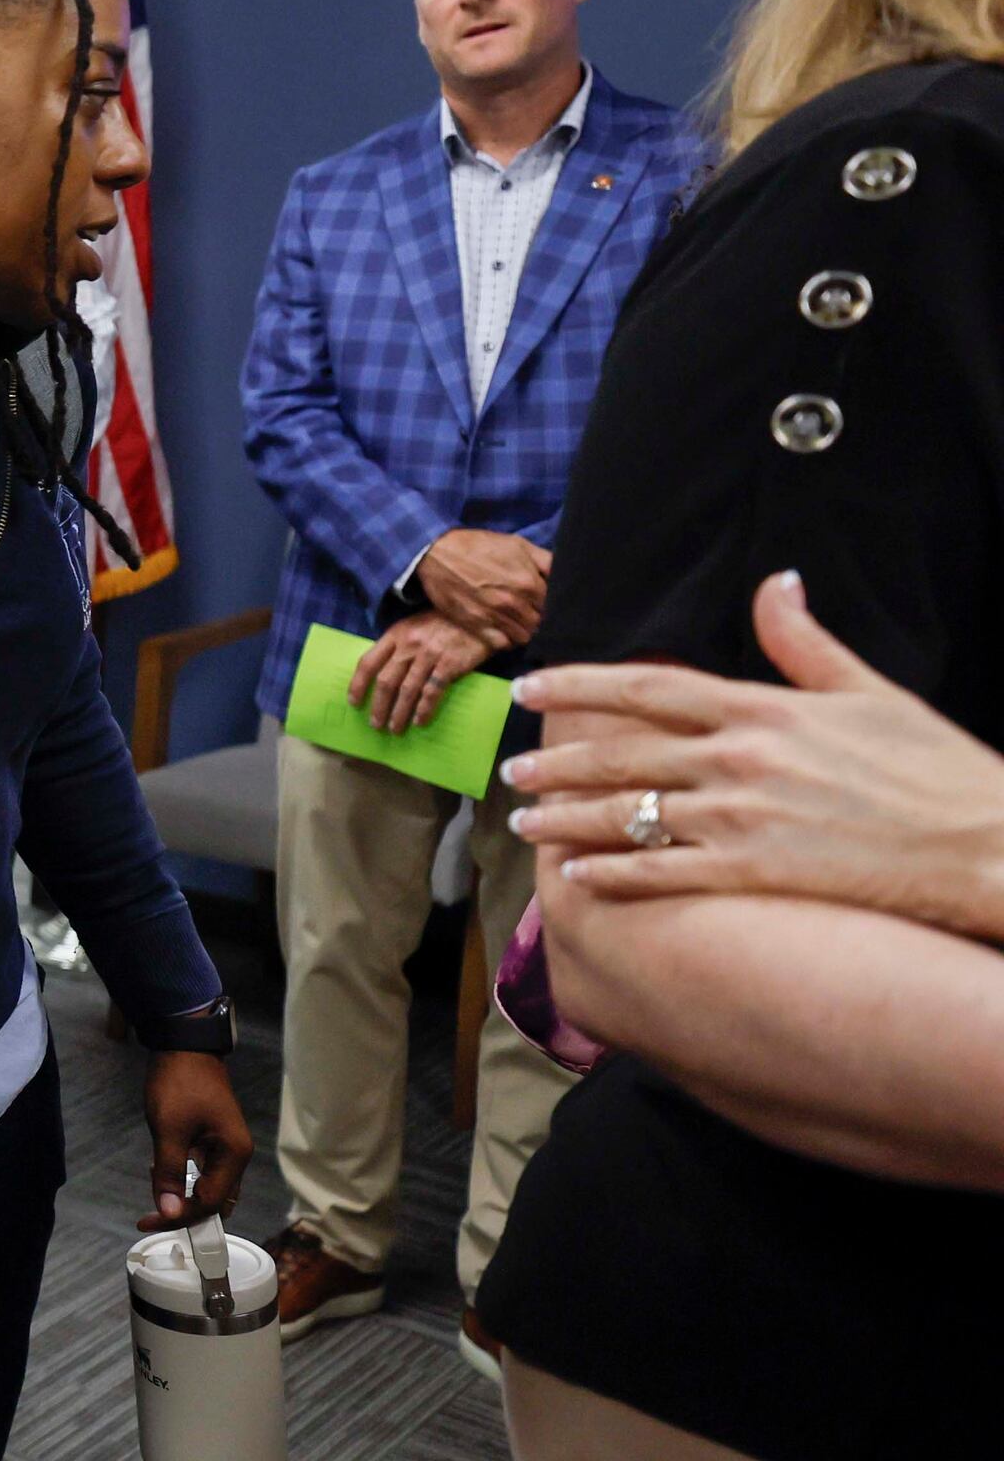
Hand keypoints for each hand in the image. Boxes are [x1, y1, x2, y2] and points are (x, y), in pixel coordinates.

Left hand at [139, 1050, 251, 1227]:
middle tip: (149, 1213)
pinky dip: (182, 1177)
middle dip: (183, 1211)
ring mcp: (226, 1148)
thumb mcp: (169, 1129)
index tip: (149, 1219)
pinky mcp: (213, 1140)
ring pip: (207, 1187)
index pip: (212, 1203)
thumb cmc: (179, 1083)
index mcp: (234, 1154)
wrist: (183, 1045)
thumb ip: (169, 1172)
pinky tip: (160, 1170)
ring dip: (182, 1194)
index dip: (182, 1216)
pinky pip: (202, 1171)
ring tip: (154, 1186)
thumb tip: (169, 1212)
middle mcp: (236, 1155)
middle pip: (214, 1200)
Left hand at [350, 610, 492, 733]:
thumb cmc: (441, 623)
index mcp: (395, 634)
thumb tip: (380, 674)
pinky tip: (419, 721)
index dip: (358, 684)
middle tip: (376, 724)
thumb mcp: (412, 627)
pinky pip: (432, 691)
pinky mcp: (449, 664)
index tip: (354, 702)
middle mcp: (408, 645)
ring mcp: (429, 655)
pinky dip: (424, 709)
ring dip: (399, 713)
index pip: (368, 662)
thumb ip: (397, 646)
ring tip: (394, 729)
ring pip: (407, 690)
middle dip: (378, 706)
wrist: (475, 616)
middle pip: (386, 681)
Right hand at [415, 527, 549, 646]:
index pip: (556, 607)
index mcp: (529, 583)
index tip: (548, 604)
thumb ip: (546, 561)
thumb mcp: (518, 544)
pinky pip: (501, 644)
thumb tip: (566, 576)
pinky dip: (506, 640)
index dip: (554, 606)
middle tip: (535, 612)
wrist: (436, 551)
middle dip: (541, 620)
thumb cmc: (479, 546)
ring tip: (520, 621)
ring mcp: (493, 617)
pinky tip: (504, 628)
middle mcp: (513, 604)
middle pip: (541, 625)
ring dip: (525, 631)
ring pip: (524, 638)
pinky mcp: (475, 625)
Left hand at [508, 571, 1003, 938]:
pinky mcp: (758, 873)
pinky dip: (616, 874)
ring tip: (524, 825)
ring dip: (568, 820)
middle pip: (622, 753)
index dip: (581, 685)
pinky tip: (577, 879)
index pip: (648, 687)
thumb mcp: (871, 691)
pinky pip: (666, 873)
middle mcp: (740, 758)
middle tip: (507, 775)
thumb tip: (775, 582)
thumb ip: (805, 642)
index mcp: (763, 709)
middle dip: (557, 762)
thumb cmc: (938, 770)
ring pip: (629, 813)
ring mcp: (744, 818)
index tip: (532, 687)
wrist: (986, 844)